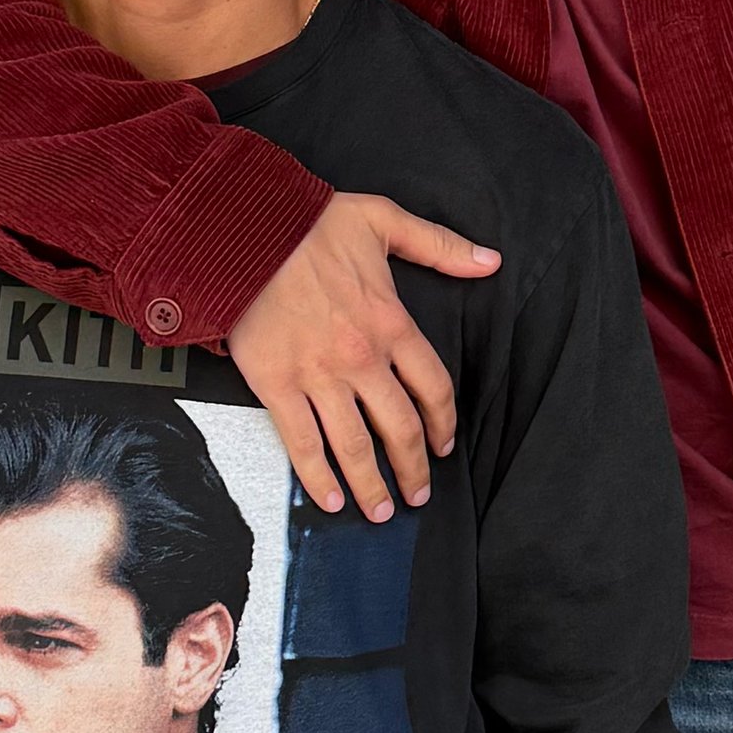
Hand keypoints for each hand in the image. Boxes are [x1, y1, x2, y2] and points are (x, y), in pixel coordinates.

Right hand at [226, 192, 499, 521]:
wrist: (241, 228)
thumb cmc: (309, 222)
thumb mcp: (385, 221)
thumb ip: (441, 246)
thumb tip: (490, 261)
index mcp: (391, 322)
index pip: (433, 388)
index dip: (443, 423)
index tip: (443, 445)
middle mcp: (362, 357)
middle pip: (400, 427)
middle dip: (412, 469)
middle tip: (417, 496)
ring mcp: (319, 375)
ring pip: (355, 445)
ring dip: (372, 485)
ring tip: (379, 511)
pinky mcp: (277, 384)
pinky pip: (303, 443)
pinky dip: (318, 478)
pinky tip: (330, 500)